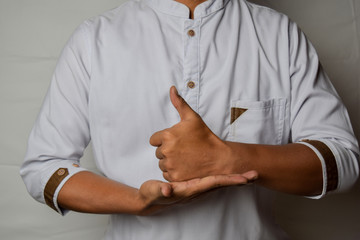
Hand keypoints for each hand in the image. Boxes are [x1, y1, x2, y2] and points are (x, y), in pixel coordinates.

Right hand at [137, 171, 257, 215]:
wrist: (150, 199)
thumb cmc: (152, 195)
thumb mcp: (153, 191)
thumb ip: (160, 190)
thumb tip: (168, 189)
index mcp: (191, 188)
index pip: (214, 183)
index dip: (230, 180)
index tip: (245, 178)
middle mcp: (198, 188)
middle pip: (222, 183)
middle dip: (239, 179)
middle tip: (256, 174)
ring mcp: (197, 186)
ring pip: (219, 180)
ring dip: (234, 177)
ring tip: (249, 173)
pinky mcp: (195, 183)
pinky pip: (213, 179)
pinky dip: (225, 175)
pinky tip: (229, 171)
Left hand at [150, 86, 232, 180]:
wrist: (218, 158)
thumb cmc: (205, 136)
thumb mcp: (192, 118)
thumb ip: (179, 103)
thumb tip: (171, 89)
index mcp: (167, 136)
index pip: (154, 140)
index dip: (164, 140)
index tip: (177, 141)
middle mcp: (166, 151)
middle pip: (158, 152)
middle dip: (168, 151)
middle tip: (184, 149)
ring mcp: (170, 165)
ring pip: (162, 164)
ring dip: (170, 162)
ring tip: (185, 158)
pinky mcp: (175, 177)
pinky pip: (166, 175)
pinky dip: (174, 172)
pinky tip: (185, 167)